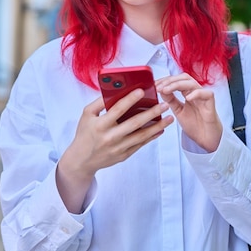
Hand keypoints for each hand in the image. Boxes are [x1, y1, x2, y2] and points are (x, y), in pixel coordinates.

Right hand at [57, 89, 172, 212]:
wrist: (82, 160)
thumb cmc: (84, 134)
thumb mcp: (86, 115)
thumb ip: (99, 102)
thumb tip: (115, 90)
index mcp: (100, 125)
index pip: (118, 110)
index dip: (130, 99)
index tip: (142, 91)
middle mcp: (110, 137)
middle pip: (134, 123)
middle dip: (152, 113)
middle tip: (164, 105)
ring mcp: (118, 148)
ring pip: (141, 136)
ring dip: (157, 126)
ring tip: (169, 117)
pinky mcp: (124, 155)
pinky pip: (140, 144)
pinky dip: (151, 136)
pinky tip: (160, 129)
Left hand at [156, 74, 222, 151]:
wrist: (206, 139)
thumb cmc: (195, 125)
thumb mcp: (178, 111)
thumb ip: (171, 100)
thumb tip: (161, 90)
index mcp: (187, 92)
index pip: (176, 80)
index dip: (165, 80)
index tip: (154, 85)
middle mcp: (195, 92)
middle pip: (183, 78)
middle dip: (169, 80)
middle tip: (159, 87)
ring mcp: (203, 96)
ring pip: (192, 83)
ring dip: (177, 85)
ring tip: (166, 90)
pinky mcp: (211, 103)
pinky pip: (206, 93)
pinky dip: (196, 93)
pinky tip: (187, 98)